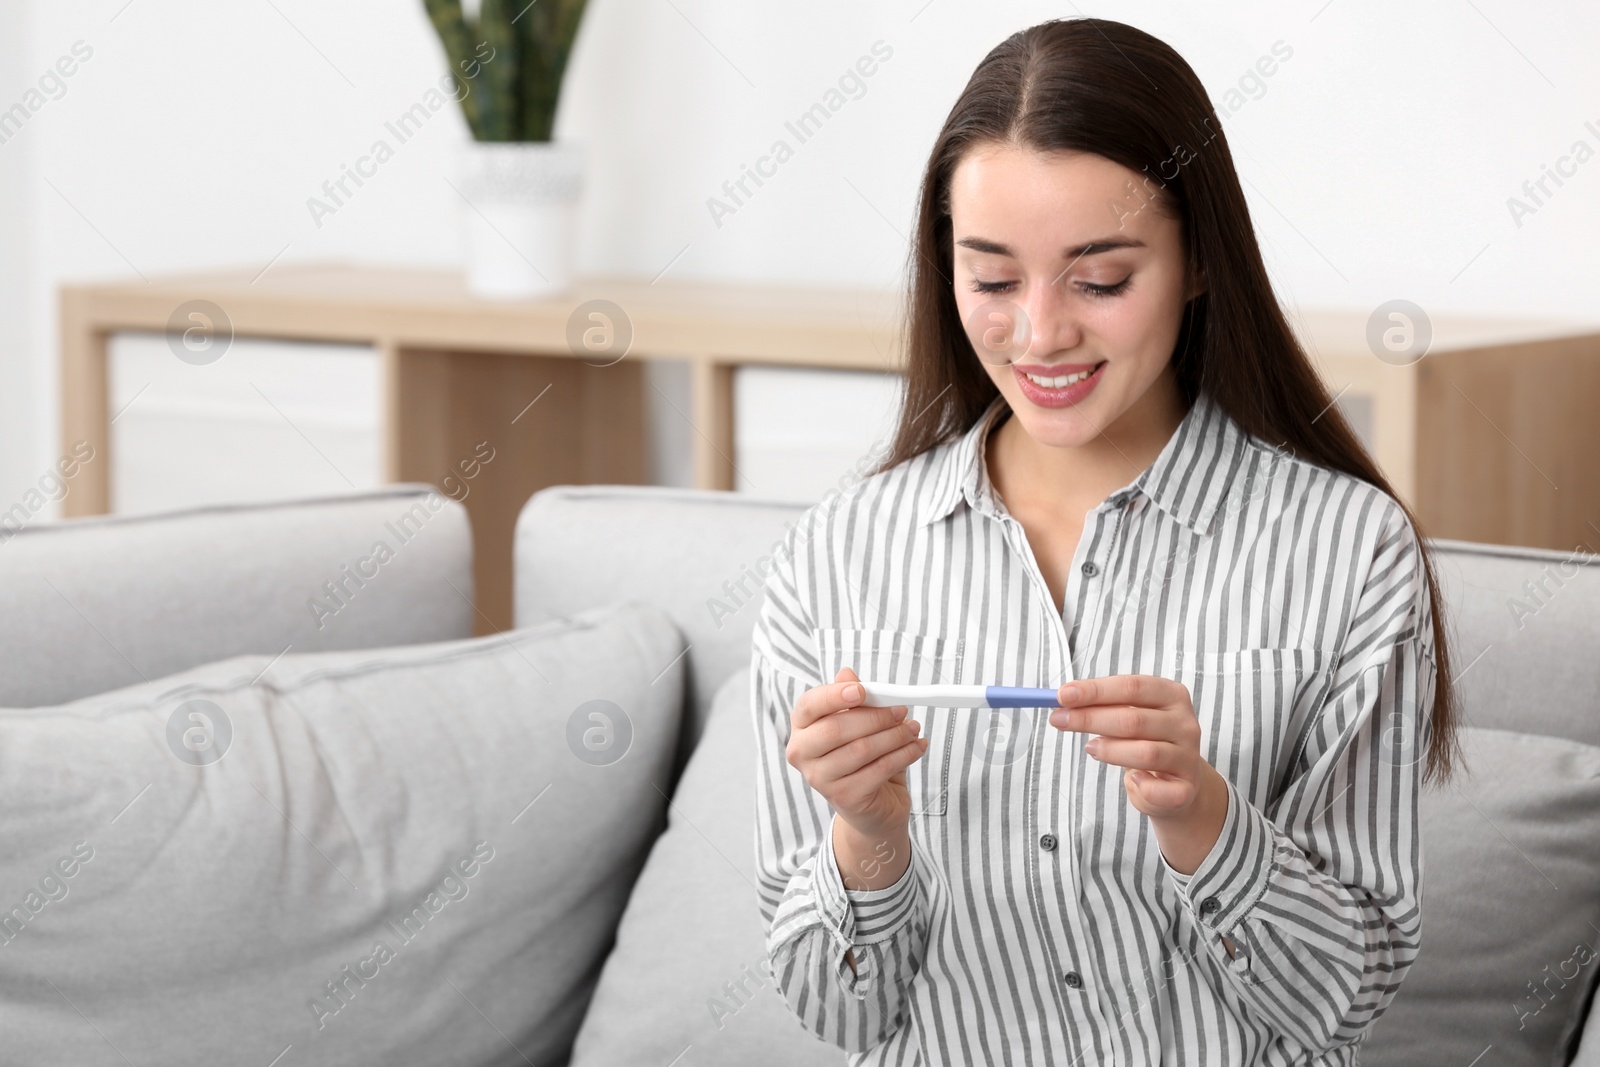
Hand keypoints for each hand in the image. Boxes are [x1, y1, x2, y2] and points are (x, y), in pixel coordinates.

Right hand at [786, 667, 928, 840]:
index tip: (862, 690)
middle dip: (875, 716)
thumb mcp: (857, 722)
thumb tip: (847, 674)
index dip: (834, 695)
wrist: (870, 804)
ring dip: (895, 735)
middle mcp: (802, 753)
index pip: (809, 705)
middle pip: (836, 728)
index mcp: (802, 727)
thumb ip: (851, 698)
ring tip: (913, 728)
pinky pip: (879, 770)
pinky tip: (917, 746)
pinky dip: (904, 755)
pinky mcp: (844, 797)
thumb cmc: (861, 756)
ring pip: (862, 749)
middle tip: (901, 709)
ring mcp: (820, 779)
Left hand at [1048, 674, 1228, 875]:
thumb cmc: (1145, 742)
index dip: (1095, 690)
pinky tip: (1131, 779)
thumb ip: (1103, 706)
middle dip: (1090, 719)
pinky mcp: (1186, 789)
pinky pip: (1157, 789)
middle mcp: (1185, 723)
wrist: (1178, 784)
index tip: (1062, 695)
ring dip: (1109, 751)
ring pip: (1145, 752)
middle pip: (1134, 719)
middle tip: (1058, 720)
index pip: (1131, 687)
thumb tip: (1064, 698)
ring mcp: (1188, 757)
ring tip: (1090, 748)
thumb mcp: (1128, 716)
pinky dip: (1139, 785)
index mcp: (1172, 695)